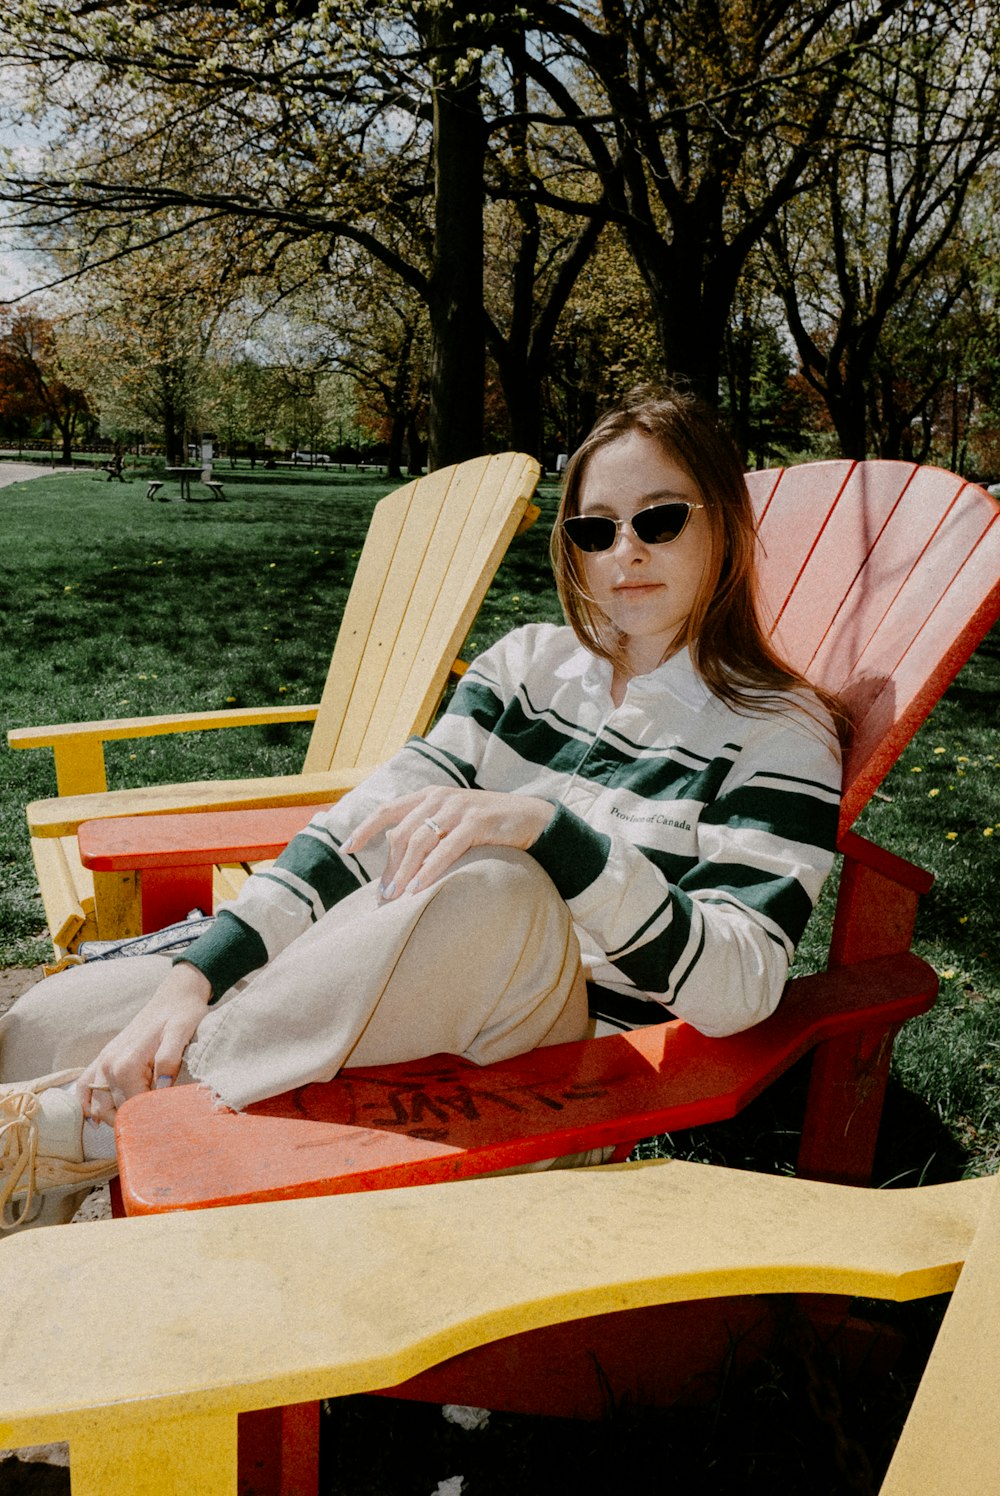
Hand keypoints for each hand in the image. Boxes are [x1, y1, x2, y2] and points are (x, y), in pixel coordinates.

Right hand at [75, 962, 213, 1124]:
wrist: (174, 997)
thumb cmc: (181, 1015)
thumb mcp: (182, 1034)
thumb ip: (169, 1060)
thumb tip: (160, 1088)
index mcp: (127, 1065)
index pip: (133, 1110)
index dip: (150, 1121)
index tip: (166, 1127)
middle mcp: (109, 1066)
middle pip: (116, 1111)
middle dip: (134, 1122)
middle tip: (156, 1128)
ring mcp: (103, 1062)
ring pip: (97, 1106)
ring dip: (112, 1118)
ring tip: (136, 1122)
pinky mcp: (103, 1059)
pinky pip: (84, 1088)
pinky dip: (87, 1105)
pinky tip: (96, 1119)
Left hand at [343, 788, 554, 900]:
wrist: (532, 817)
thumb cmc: (488, 827)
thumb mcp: (452, 823)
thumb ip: (427, 833)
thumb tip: (395, 864)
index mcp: (429, 796)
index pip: (387, 810)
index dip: (364, 828)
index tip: (346, 849)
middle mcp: (440, 798)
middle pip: (402, 833)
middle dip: (390, 867)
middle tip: (384, 896)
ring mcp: (459, 808)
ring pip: (420, 840)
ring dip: (405, 871)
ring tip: (397, 898)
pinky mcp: (477, 822)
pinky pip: (447, 848)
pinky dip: (431, 870)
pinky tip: (420, 888)